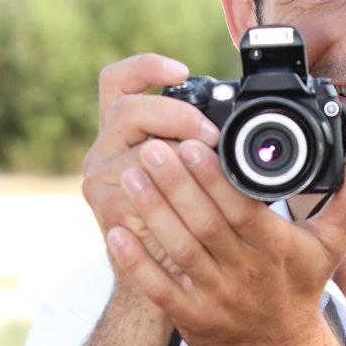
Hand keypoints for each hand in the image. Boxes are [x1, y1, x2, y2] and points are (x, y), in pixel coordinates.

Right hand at [81, 52, 219, 295]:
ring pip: (135, 150)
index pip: (119, 81)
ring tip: (208, 166)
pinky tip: (194, 196)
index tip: (181, 70)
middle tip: (211, 136)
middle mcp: (105, 149)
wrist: (164, 277)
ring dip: (178, 156)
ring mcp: (99, 178)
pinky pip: (135, 190)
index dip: (145, 68)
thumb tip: (246, 133)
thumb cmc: (186, 222)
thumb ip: (202, 147)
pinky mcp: (105, 208)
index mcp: (123, 132)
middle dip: (176, 116)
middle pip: (129, 110)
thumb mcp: (193, 175)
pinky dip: (168, 190)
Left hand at [104, 135, 345, 345]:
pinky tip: (114, 231)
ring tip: (130, 176)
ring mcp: (216, 298)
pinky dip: (136, 261)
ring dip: (153, 214)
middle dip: (176, 185)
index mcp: (274, 250)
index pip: (242, 210)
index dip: (215, 178)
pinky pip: (158, 288)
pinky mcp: (191, 318)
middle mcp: (244, 274)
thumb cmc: (297, 288)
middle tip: (151, 148)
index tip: (192, 144)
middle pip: (205, 226)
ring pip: (179, 251)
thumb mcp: (329, 246)